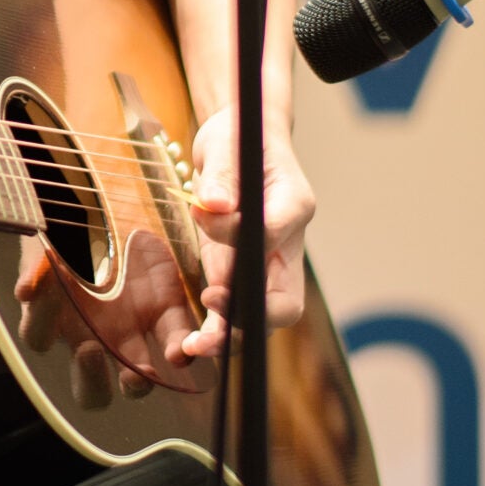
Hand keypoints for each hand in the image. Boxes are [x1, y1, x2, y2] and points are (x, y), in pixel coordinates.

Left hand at [186, 108, 315, 351]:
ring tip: (194, 347)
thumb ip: (221, 177)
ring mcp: (265, 264)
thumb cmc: (241, 138)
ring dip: (230, 336)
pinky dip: (216, 331)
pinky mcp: (240, 272)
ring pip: (260, 316)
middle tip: (213, 314)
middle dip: (250, 315)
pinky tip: (190, 346)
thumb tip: (211, 206)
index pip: (276, 231)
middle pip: (284, 298)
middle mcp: (286, 243)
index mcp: (294, 204)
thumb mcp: (228, 145)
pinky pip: (235, 311)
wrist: (241, 142)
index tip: (208, 224)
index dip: (245, 238)